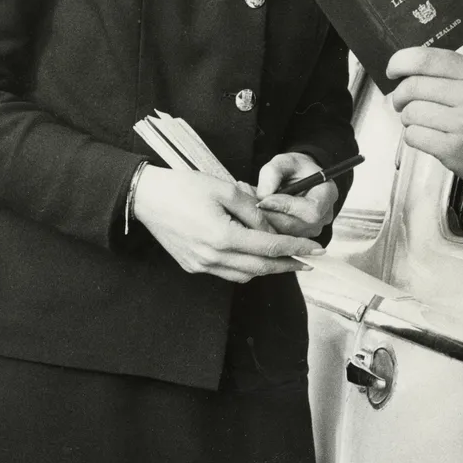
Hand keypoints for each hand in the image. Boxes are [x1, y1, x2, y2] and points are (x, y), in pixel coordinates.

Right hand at [132, 165, 322, 282]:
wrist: (146, 197)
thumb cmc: (184, 187)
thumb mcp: (225, 189)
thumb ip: (253, 210)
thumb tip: (271, 227)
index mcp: (223, 236)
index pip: (269, 247)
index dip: (296, 248)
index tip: (316, 248)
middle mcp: (212, 257)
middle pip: (260, 268)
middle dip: (287, 265)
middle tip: (308, 261)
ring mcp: (201, 265)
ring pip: (244, 275)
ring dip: (267, 268)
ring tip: (285, 258)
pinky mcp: (192, 265)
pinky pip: (227, 273)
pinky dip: (246, 268)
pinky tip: (255, 255)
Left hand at [255, 152, 338, 237]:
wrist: (299, 178)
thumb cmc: (293, 168)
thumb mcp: (283, 161)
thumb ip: (273, 173)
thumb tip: (263, 195)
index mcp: (327, 193)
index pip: (310, 210)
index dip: (285, 207)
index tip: (264, 199)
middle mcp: (324, 215)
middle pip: (296, 226)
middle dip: (271, 216)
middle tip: (250, 207)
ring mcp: (314, 229)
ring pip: (286, 234)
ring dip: (266, 223)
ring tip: (252, 210)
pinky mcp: (301, 237)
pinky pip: (281, 237)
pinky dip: (267, 227)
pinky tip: (258, 216)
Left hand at [387, 47, 462, 198]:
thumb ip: (448, 73)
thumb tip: (405, 67)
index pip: (426, 58)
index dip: (400, 62)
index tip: (392, 70)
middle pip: (412, 86)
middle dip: (400, 96)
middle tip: (404, 103)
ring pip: (411, 112)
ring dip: (409, 119)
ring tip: (425, 123)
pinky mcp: (453, 148)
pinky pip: (414, 135)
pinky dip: (414, 137)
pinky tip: (430, 138)